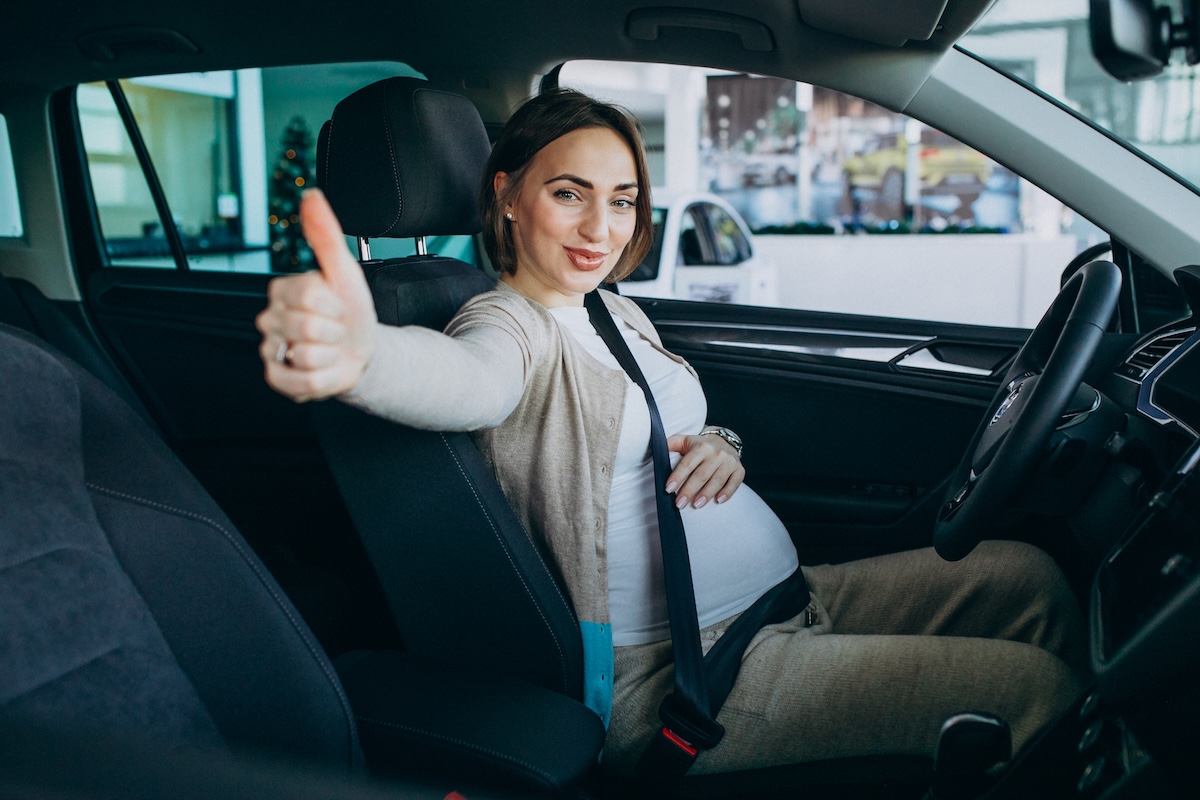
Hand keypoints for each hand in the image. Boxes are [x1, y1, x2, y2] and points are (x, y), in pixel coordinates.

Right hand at [256, 189, 377, 401]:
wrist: (362, 349)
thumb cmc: (351, 310)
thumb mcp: (344, 270)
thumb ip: (325, 234)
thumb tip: (311, 195)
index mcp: (282, 291)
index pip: (308, 293)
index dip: (333, 303)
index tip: (336, 304)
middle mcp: (271, 319)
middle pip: (307, 325)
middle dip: (334, 329)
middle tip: (334, 328)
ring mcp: (272, 350)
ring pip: (308, 354)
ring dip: (331, 354)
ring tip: (330, 347)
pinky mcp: (278, 379)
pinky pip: (303, 381)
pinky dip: (324, 378)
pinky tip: (324, 367)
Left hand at [665, 433, 744, 508]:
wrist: (724, 440)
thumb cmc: (699, 445)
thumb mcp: (684, 440)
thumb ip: (670, 444)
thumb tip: (656, 450)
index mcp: (701, 447)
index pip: (687, 464)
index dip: (678, 477)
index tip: (668, 489)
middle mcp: (716, 453)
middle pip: (702, 475)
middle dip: (689, 490)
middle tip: (679, 504)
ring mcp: (729, 462)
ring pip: (717, 480)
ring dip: (706, 494)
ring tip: (696, 505)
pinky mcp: (739, 469)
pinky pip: (735, 482)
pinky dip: (728, 492)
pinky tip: (719, 500)